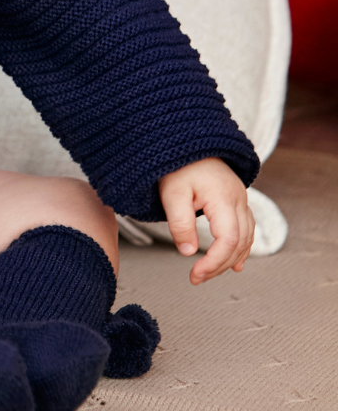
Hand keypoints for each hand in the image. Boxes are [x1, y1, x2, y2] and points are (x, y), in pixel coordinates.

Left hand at [158, 157, 254, 284]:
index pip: (228, 241)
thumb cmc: (178, 164)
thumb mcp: (171, 193)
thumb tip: (188, 253)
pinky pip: (246, 228)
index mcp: (223, 198)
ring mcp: (240, 198)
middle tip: (197, 278)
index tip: (195, 275)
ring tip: (210, 273)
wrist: (187, 139)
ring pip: (246, 238)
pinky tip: (236, 262)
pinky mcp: (236, 198)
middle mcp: (238, 199)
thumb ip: (180, 223)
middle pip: (239, 243)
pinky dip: (241, 247)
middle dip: (219, 265)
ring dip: (230, 258)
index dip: (214, 262)